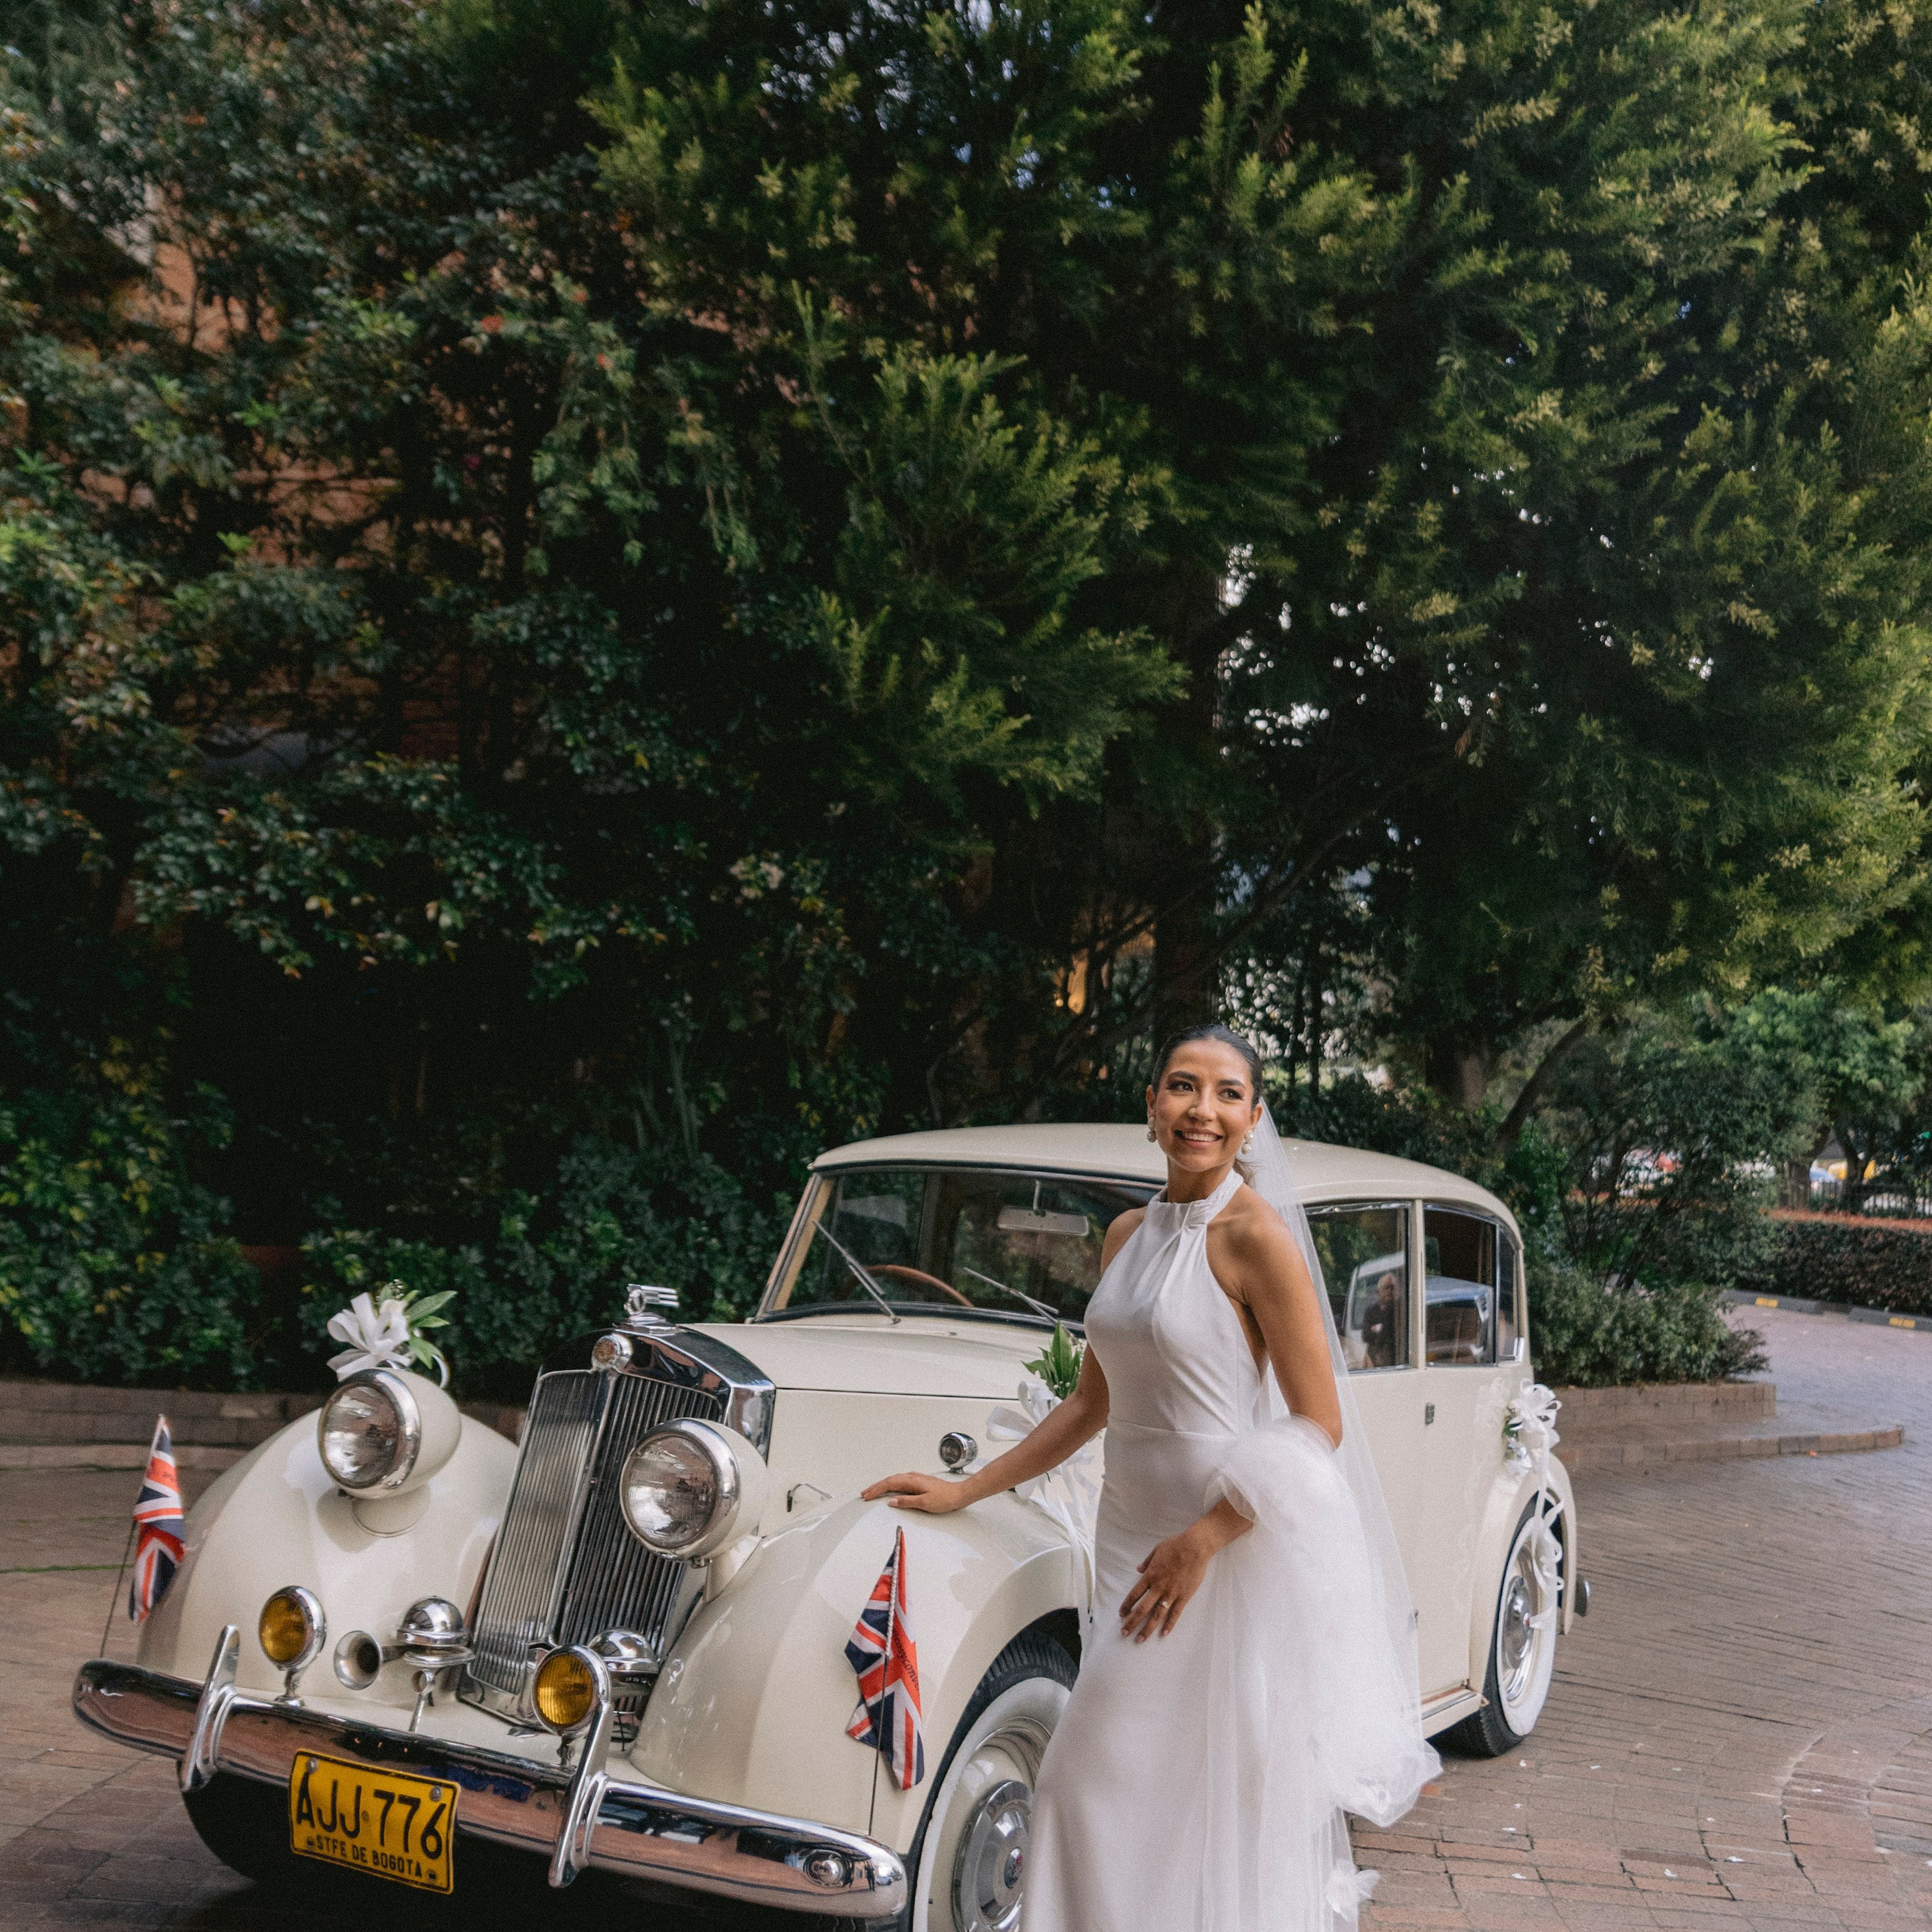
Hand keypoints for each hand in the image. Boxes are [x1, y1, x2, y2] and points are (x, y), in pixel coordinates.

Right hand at [862, 1471, 975, 1513]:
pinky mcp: (919, 1482)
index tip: (867, 1496)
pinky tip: (890, 1488)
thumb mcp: (925, 1503)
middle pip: (890, 1480)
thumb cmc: (944, 1499)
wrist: (959, 1494)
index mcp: (912, 1481)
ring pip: (895, 1480)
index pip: (889, 1484)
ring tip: (873, 1491)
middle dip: (876, 1486)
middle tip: (864, 1493)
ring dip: (883, 1485)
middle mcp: (912, 1477)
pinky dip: (891, 1485)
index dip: (876, 1490)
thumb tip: (891, 1501)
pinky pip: (900, 1481)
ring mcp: (916, 1478)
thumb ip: (907, 1502)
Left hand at [1119, 1525, 1212, 1641]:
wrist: (1194, 1547)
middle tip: (1124, 1633)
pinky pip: (1175, 1613)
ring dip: (1147, 1628)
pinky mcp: (1184, 1596)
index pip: (1134, 1594)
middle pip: (1142, 1609)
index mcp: (1150, 1576)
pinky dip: (1169, 1625)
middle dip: (1132, 1622)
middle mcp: (1158, 1587)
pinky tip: (1163, 1634)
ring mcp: (1171, 1593)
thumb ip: (1146, 1562)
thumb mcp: (1156, 1550)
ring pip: (1157, 1615)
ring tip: (1139, 1639)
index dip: (1126, 1605)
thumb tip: (1138, 1569)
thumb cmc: (1175, 1546)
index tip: (1121, 1614)